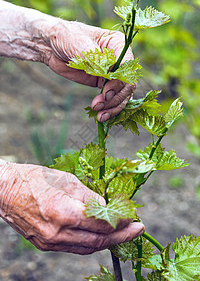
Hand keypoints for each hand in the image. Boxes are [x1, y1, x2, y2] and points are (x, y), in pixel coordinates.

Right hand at [0, 163, 143, 254]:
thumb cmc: (34, 179)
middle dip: (121, 237)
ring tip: (122, 234)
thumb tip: (107, 205)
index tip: (134, 218)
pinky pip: (74, 248)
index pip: (102, 223)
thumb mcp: (67, 180)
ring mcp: (50, 242)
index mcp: (64, 212)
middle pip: (98, 241)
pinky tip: (100, 236)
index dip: (121, 221)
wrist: (6, 191)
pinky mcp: (45, 245)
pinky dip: (90, 242)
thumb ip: (89, 196)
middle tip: (138, 230)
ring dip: (107, 242)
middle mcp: (58, 233)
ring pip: (87, 248)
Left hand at [47, 21, 135, 121]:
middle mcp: (119, 60)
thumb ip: (95, 60)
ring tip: (100, 116)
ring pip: (122, 95)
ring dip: (113, 107)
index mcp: (118, 45)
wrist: (52, 46)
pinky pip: (111, 99)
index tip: (106, 92)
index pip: (127, 67)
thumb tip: (109, 75)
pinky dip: (108, 109)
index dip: (120, 82)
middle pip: (127, 84)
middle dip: (116, 98)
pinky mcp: (103, 84)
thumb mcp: (80, 44)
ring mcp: (112, 74)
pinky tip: (101, 115)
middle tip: (100, 105)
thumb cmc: (67, 37)